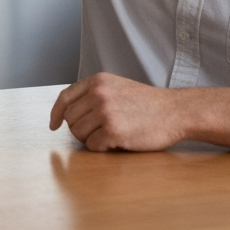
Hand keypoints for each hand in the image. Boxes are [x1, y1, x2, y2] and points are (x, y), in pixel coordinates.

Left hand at [50, 73, 190, 151]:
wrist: (175, 111)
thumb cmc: (148, 104)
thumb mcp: (117, 87)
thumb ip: (94, 94)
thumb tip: (69, 112)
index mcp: (97, 81)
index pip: (65, 97)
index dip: (56, 113)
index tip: (54, 125)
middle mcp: (98, 93)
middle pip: (70, 119)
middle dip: (80, 130)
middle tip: (99, 133)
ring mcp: (105, 111)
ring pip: (79, 134)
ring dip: (92, 140)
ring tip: (111, 136)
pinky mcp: (113, 130)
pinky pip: (93, 146)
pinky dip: (103, 149)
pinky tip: (118, 142)